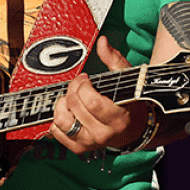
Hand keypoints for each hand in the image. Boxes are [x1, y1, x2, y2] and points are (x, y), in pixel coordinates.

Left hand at [48, 36, 148, 153]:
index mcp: (117, 118)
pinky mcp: (79, 147)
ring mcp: (89, 142)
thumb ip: (114, 60)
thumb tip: (103, 42)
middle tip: (79, 85)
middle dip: (73, 89)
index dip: (84, 86)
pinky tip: (69, 112)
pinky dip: (58, 120)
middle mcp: (103, 133)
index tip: (86, 79)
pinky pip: (57, 133)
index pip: (92, 102)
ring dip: (63, 105)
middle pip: (75, 107)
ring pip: (62, 121)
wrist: (132, 130)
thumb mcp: (126, 80)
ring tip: (72, 99)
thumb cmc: (128, 103)